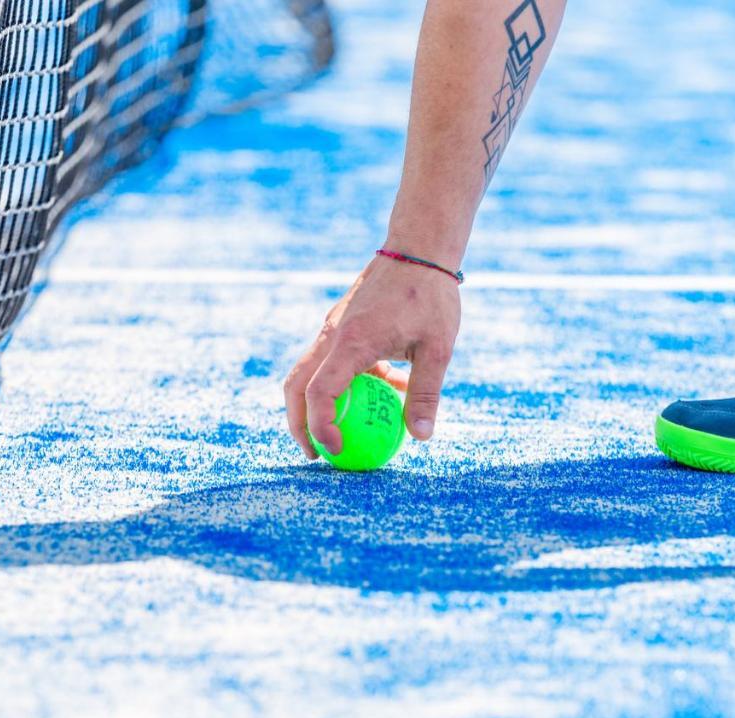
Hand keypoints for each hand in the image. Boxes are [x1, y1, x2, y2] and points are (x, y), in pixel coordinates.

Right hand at [284, 254, 461, 458]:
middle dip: (298, 423)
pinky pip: (334, 360)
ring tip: (342, 432)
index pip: (320, 393)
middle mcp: (332, 335)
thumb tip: (420, 437)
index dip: (320, 427)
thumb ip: (425, 393)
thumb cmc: (431, 295)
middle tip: (316, 453)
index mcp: (351, 342)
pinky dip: (346, 382)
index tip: (335, 450)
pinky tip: (385, 390)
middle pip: (296, 386)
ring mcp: (333, 328)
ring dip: (318, 404)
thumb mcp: (437, 348)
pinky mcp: (342, 323)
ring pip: (309, 373)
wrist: (419, 247)